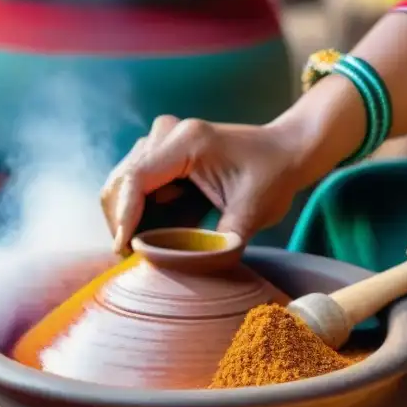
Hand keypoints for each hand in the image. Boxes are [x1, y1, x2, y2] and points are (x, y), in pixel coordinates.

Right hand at [101, 115, 308, 252]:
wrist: (285, 151)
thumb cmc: (273, 176)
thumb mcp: (251, 213)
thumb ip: (220, 243)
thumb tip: (187, 273)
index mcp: (188, 141)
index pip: (137, 179)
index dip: (125, 217)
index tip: (125, 250)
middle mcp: (169, 133)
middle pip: (122, 180)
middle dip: (121, 221)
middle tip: (130, 259)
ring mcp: (163, 141)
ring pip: (123, 183)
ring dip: (128, 218)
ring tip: (142, 250)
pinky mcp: (163, 154)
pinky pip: (137, 185)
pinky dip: (140, 212)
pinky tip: (153, 235)